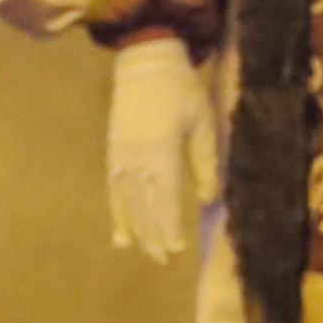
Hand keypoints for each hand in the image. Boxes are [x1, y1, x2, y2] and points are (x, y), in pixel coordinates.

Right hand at [104, 33, 220, 261]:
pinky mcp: (113, 152)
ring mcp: (122, 155)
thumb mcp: (203, 123)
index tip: (178, 247)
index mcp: (162, 149)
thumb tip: (210, 198)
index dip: (171, 223)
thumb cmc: (181, 92)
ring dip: (137, 229)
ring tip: (146, 252)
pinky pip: (113, 190)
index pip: (166, 196)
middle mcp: (138, 157)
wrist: (145, 63)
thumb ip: (206, 162)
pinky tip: (122, 234)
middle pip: (145, 204)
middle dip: (155, 233)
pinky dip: (117, 213)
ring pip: (128, 201)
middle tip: (165, 259)